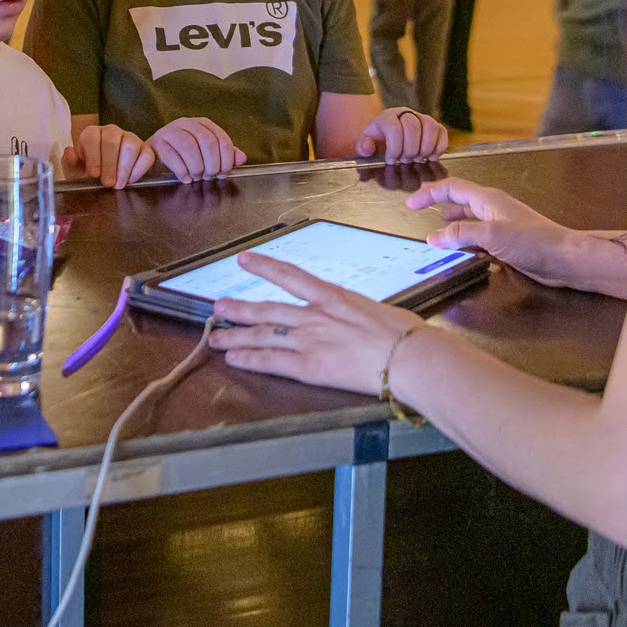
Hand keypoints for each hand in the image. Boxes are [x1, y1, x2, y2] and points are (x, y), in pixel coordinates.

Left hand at [66, 125, 155, 188]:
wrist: (110, 178)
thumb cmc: (92, 173)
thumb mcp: (77, 172)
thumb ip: (71, 163)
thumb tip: (69, 153)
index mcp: (92, 134)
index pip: (91, 137)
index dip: (93, 156)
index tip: (94, 174)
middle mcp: (111, 131)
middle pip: (112, 141)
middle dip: (109, 165)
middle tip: (108, 183)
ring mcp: (130, 138)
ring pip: (130, 146)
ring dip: (124, 168)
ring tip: (119, 184)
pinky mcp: (145, 149)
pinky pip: (146, 155)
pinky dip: (139, 169)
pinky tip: (131, 180)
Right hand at [149, 116, 246, 182]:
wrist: (154, 155)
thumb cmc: (183, 155)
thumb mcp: (205, 154)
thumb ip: (225, 155)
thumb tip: (242, 158)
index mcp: (202, 124)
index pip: (221, 138)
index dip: (226, 159)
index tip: (223, 173)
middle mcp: (187, 123)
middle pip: (207, 142)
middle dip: (211, 164)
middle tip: (209, 177)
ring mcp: (170, 131)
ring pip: (189, 147)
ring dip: (196, 167)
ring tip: (197, 177)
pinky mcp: (158, 142)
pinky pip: (172, 156)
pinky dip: (182, 171)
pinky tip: (186, 178)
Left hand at [210, 252, 423, 395]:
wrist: (409, 356)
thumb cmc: (405, 335)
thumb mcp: (378, 311)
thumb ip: (357, 314)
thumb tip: (358, 320)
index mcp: (334, 297)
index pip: (291, 276)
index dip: (265, 266)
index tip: (245, 259)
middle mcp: (316, 316)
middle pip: (268, 310)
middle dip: (241, 309)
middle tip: (220, 307)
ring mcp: (310, 340)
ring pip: (263, 335)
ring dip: (236, 336)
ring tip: (216, 337)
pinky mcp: (311, 366)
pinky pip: (272, 362)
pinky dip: (250, 360)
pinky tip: (234, 359)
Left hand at [355, 107, 448, 163]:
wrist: (387, 135)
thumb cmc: (377, 142)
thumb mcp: (365, 144)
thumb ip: (363, 147)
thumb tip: (368, 148)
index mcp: (387, 116)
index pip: (394, 128)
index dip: (394, 147)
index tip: (392, 160)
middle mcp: (405, 113)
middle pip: (413, 126)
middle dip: (410, 149)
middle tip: (405, 161)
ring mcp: (421, 117)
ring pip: (430, 126)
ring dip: (425, 147)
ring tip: (418, 159)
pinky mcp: (434, 124)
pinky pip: (442, 131)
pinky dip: (439, 146)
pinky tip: (431, 157)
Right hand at [405, 178, 598, 289]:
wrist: (564, 258)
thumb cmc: (532, 241)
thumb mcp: (491, 235)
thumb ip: (461, 234)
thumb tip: (433, 237)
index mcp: (488, 199)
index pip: (453, 188)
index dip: (430, 192)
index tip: (410, 202)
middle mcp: (493, 208)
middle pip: (460, 200)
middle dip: (439, 202)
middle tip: (419, 208)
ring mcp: (501, 224)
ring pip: (469, 218)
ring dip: (451, 221)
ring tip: (436, 228)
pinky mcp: (507, 241)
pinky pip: (479, 235)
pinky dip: (465, 238)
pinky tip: (461, 248)